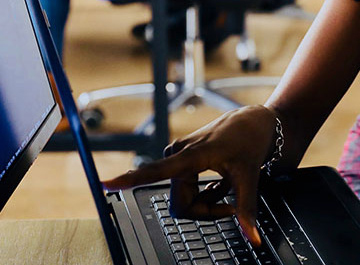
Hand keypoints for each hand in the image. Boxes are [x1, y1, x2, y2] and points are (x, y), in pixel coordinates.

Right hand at [104, 105, 278, 245]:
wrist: (253, 122)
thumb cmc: (249, 141)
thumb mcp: (250, 177)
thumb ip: (246, 209)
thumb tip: (253, 238)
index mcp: (191, 155)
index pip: (156, 171)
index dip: (130, 179)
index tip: (106, 183)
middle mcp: (178, 154)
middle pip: (181, 204)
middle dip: (206, 211)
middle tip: (230, 205)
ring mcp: (178, 157)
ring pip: (184, 201)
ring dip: (207, 202)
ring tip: (226, 186)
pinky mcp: (181, 159)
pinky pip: (187, 192)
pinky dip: (206, 194)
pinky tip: (220, 182)